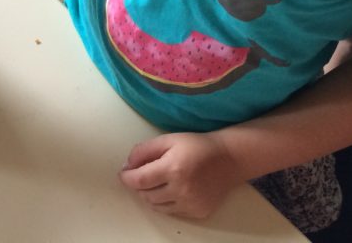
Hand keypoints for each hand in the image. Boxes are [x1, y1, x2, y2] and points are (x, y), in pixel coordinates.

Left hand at [118, 133, 243, 219]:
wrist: (228, 159)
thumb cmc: (196, 146)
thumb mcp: (168, 139)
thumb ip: (143, 150)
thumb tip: (127, 165)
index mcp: (173, 168)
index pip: (139, 181)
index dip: (127, 178)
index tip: (123, 174)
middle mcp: (182, 189)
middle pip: (146, 195)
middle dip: (138, 185)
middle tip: (141, 174)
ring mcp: (191, 203)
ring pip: (157, 206)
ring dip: (150, 195)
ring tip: (156, 181)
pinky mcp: (198, 212)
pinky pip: (172, 211)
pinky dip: (165, 202)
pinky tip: (171, 189)